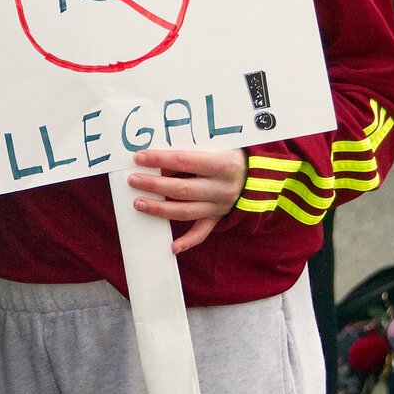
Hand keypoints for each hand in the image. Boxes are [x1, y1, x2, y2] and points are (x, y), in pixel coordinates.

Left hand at [127, 147, 246, 253]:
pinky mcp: (218, 217)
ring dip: (160, 209)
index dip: (159, 159)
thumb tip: (160, 162)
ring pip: (185, 211)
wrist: (260, 175)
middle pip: (181, 189)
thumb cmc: (231, 155)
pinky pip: (202, 232)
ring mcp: (220, 206)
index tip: (139, 157)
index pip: (184, 160)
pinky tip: (172, 247)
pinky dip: (187, 241)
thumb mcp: (217, 146)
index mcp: (222, 164)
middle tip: (133, 180)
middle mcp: (222, 188)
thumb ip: (191, 151)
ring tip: (139, 203)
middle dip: (154, 185)